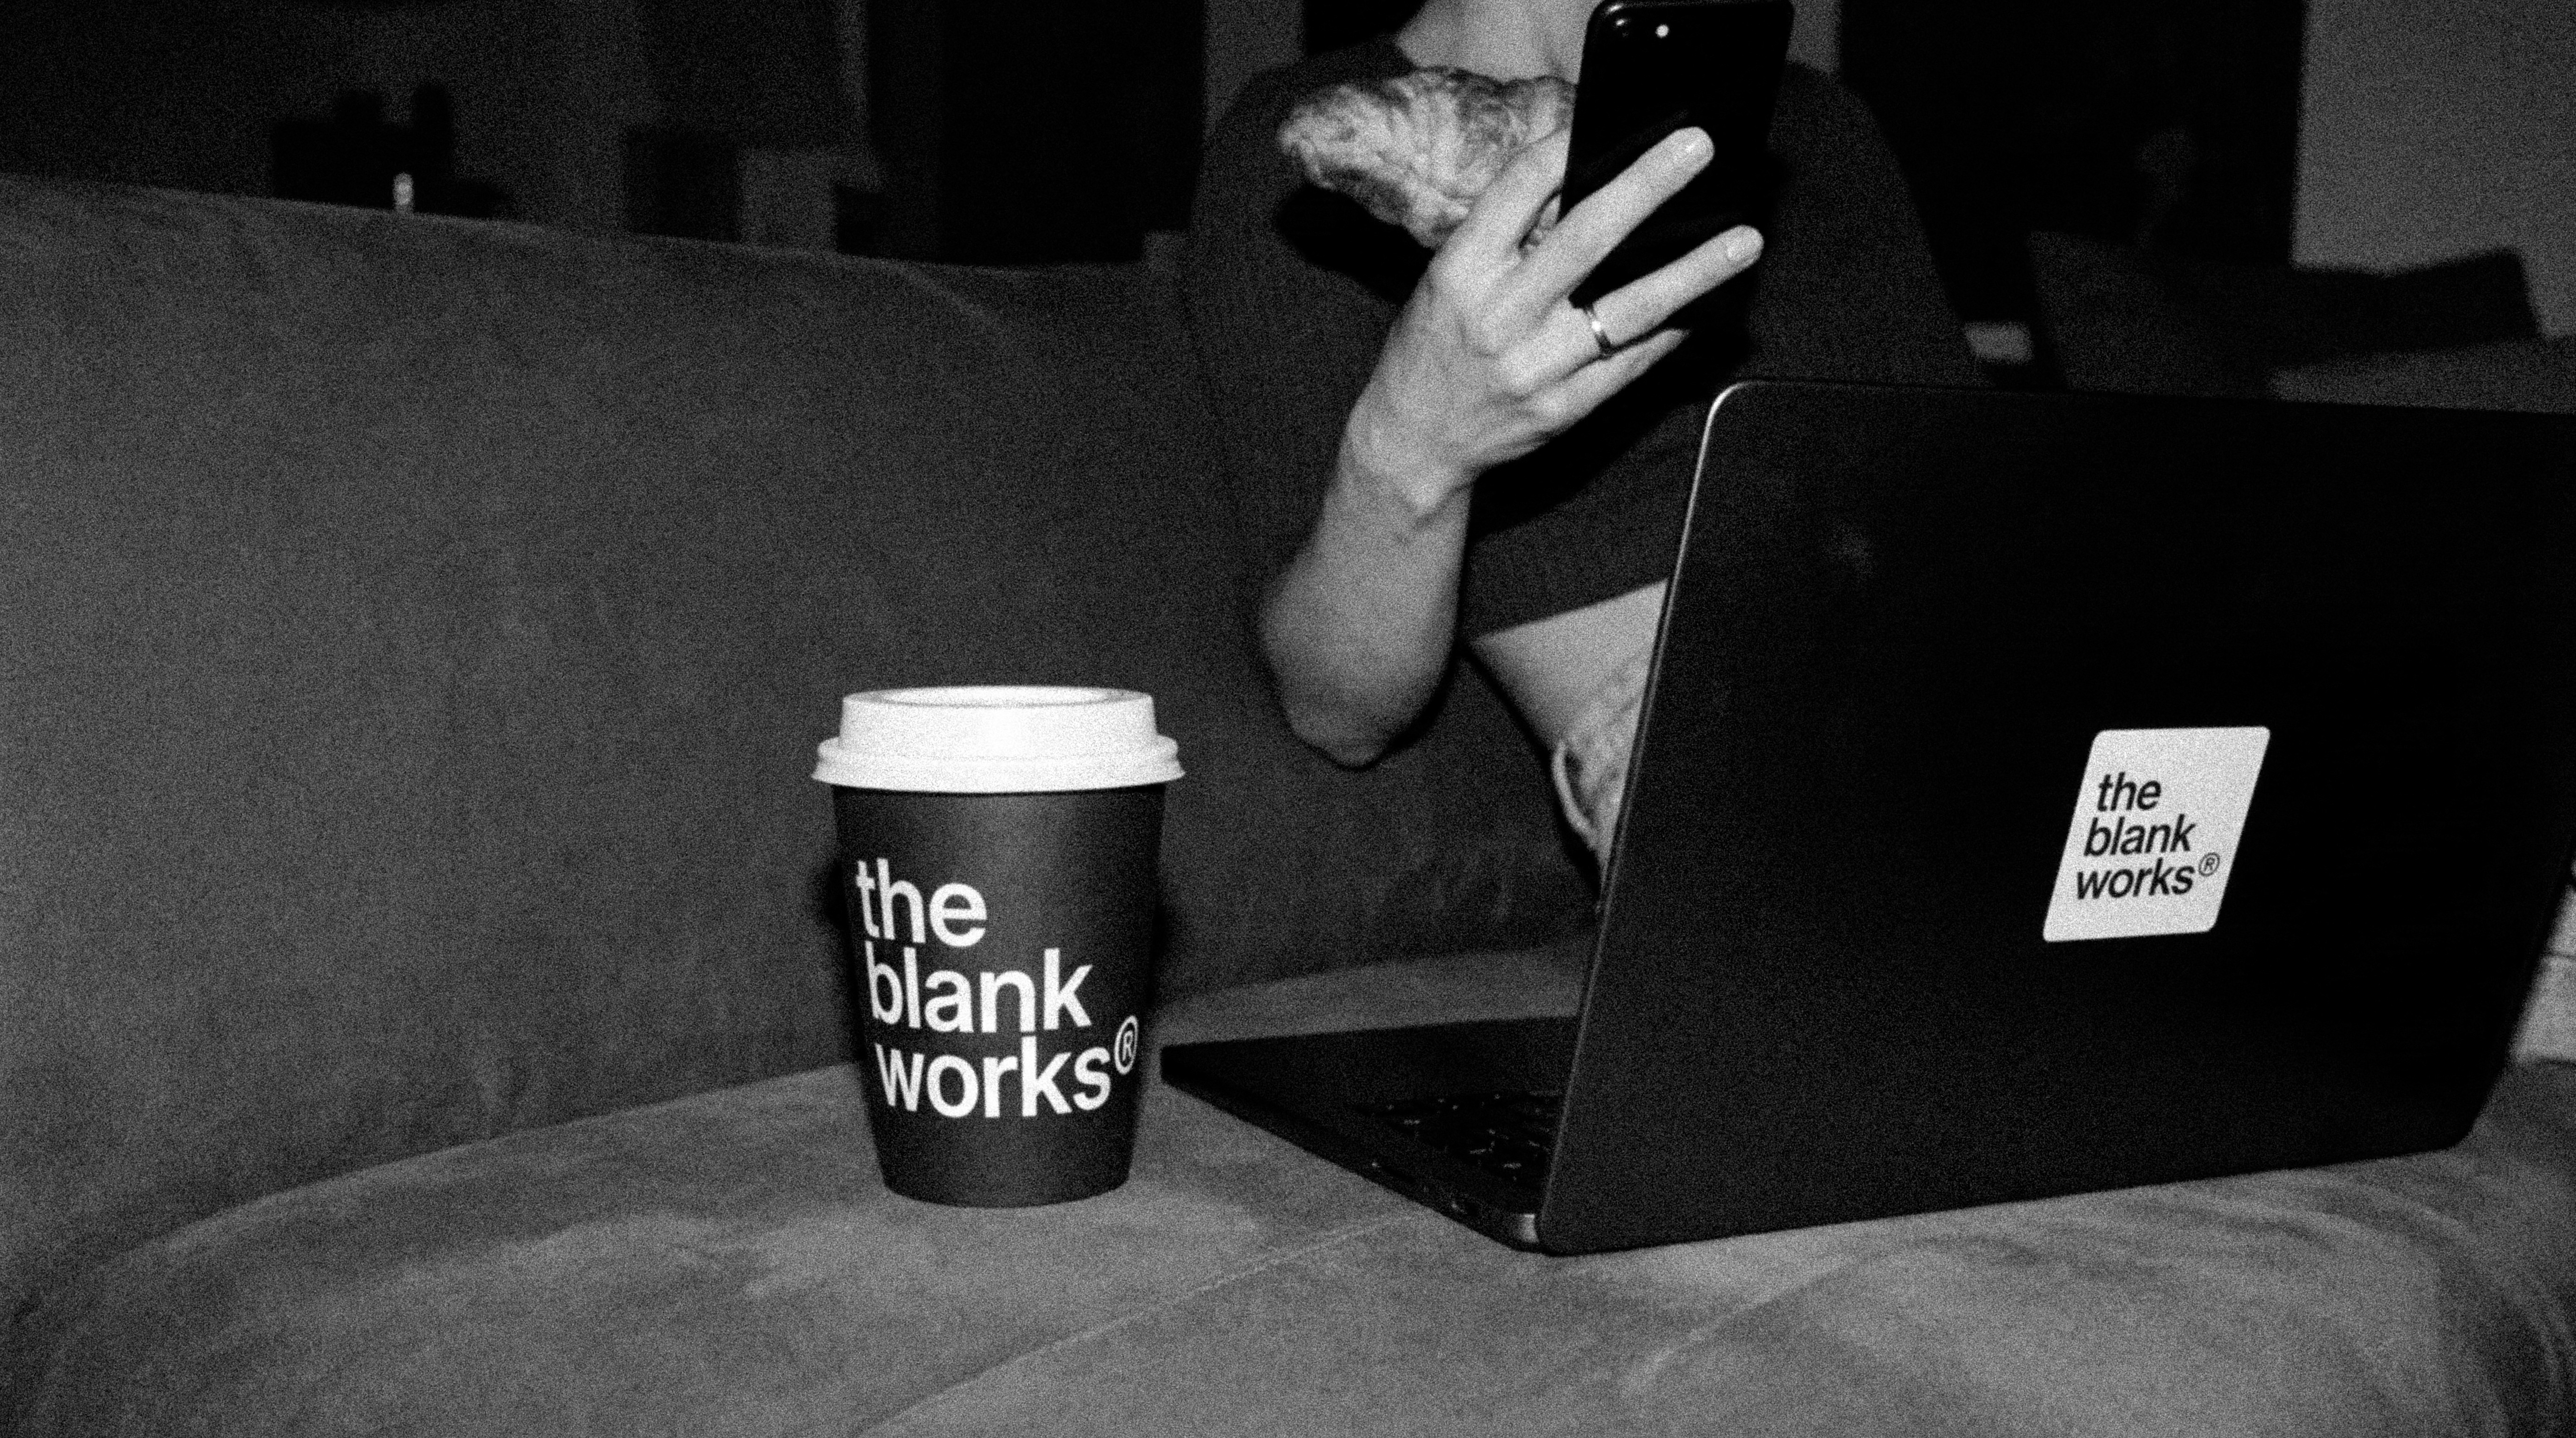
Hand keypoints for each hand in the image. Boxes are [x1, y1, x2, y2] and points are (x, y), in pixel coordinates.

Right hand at [1342, 124, 1765, 514]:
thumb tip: (1588, 184)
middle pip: (1586, 238)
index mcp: (1462, 270)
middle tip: (1698, 148)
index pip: (1520, 189)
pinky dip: (1673, 331)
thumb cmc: (1435, 346)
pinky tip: (1708, 305)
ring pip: (1629, 309)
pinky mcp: (1564, 408)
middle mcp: (1499, 315)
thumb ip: (1507, 237)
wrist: (1414, 440)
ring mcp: (1535, 367)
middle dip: (1647, 187)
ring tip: (1743, 241)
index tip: (1619, 121)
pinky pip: (1632, 363)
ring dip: (1693, 272)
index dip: (1569, 146)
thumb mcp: (1448, 279)